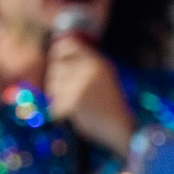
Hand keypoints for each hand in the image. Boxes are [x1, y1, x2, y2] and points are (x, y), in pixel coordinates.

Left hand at [44, 34, 136, 150]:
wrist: (121, 127)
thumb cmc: (111, 104)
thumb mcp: (104, 76)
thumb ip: (85, 63)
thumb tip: (58, 48)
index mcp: (97, 62)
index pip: (68, 46)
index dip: (59, 52)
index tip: (57, 59)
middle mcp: (87, 71)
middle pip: (56, 67)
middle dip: (57, 79)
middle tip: (69, 91)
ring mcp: (78, 86)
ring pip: (53, 86)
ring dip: (58, 96)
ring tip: (76, 104)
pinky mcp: (72, 103)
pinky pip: (55, 104)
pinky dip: (61, 111)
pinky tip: (76, 114)